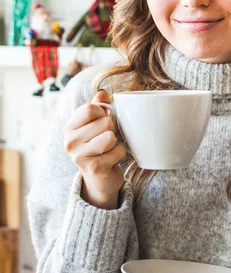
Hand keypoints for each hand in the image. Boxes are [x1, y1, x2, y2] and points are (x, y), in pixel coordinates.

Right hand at [63, 89, 125, 209]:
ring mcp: (80, 156)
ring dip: (116, 142)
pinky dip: (120, 154)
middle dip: (112, 129)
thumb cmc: (98, 146)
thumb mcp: (95, 124)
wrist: (99, 179)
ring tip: (109, 148)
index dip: (103, 113)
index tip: (101, 122)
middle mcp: (70, 142)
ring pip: (111, 136)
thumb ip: (98, 106)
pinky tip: (112, 159)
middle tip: (107, 139)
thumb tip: (103, 93)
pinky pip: (118, 150)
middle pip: (104, 122)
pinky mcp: (94, 168)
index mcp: (69, 128)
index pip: (91, 108)